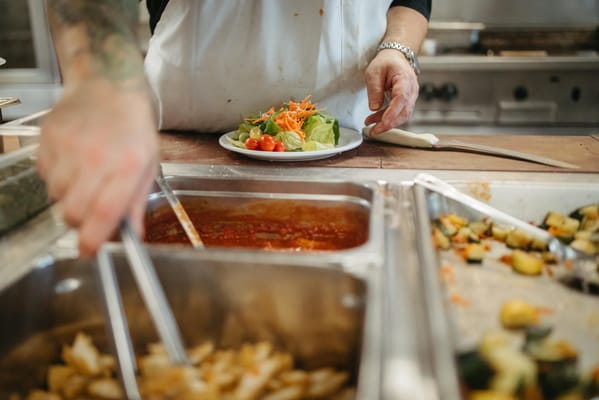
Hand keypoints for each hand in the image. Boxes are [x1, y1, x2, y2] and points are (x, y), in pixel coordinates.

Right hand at [37, 79, 158, 256]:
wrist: (108, 84)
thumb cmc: (134, 128)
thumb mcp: (149, 164)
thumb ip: (137, 202)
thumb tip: (132, 235)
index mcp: (128, 165)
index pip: (104, 213)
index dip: (93, 240)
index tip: (88, 252)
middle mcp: (97, 157)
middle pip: (73, 212)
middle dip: (79, 220)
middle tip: (89, 210)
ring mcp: (69, 146)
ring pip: (56, 196)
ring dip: (68, 196)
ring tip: (86, 175)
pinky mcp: (49, 138)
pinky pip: (44, 175)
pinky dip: (56, 176)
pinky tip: (73, 160)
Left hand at [364, 49, 418, 135]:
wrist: (395, 58)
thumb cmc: (386, 63)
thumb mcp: (373, 72)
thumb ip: (374, 89)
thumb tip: (374, 108)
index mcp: (405, 78)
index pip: (401, 98)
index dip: (392, 112)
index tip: (383, 122)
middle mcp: (412, 89)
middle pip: (404, 111)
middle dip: (389, 123)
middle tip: (373, 130)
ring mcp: (411, 97)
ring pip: (403, 115)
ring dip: (387, 123)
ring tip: (371, 125)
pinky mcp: (407, 102)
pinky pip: (400, 114)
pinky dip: (389, 119)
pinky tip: (376, 121)